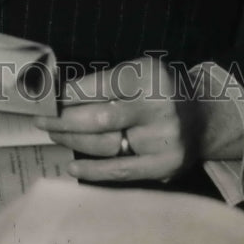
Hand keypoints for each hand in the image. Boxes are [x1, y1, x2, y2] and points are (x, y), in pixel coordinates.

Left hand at [35, 55, 200, 183]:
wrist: (203, 118)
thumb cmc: (160, 90)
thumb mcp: (141, 71)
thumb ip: (108, 80)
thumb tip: (61, 93)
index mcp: (150, 78)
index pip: (102, 85)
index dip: (71, 93)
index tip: (47, 96)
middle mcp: (159, 109)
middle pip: (101, 118)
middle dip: (65, 120)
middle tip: (41, 119)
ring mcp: (162, 141)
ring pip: (106, 145)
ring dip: (73, 141)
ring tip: (52, 134)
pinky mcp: (164, 167)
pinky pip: (121, 172)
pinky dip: (93, 171)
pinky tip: (71, 165)